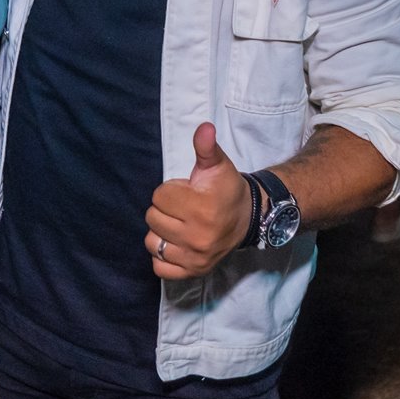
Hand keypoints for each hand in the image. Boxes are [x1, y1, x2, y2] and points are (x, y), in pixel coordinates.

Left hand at [144, 123, 249, 279]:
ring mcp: (195, 257)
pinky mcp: (193, 271)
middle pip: (152, 218)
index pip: (159, 196)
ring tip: (178, 224)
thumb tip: (204, 128)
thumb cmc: (226, 189)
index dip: (170, 190)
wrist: (247, 218)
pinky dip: (162, 256)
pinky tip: (175, 243)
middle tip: (182, 208)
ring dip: (160, 232)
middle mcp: (198, 236)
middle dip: (164, 209)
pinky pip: (159, 267)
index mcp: (202, 208)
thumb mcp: (217, 164)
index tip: (186, 192)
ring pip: (152, 242)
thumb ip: (206, 147)